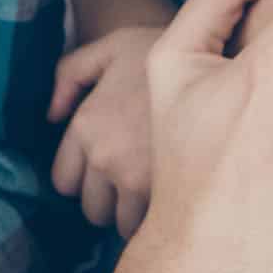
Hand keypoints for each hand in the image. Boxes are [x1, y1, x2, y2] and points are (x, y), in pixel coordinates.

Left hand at [49, 25, 161, 236]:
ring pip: (122, 224)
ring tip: (157, 192)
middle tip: (133, 185)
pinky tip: (178, 193)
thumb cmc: (165, 49)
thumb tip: (51, 116)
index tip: (105, 172)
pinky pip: (153, 225)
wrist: (220, 52)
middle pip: (92, 209)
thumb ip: (70, 73)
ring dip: (135, 214)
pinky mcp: (169, 193)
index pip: (65, 182)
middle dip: (109, 201)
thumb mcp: (111, 47)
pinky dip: (161, 216)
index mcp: (86, 125)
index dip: (83, 180)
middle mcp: (104, 156)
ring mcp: (135, 178)